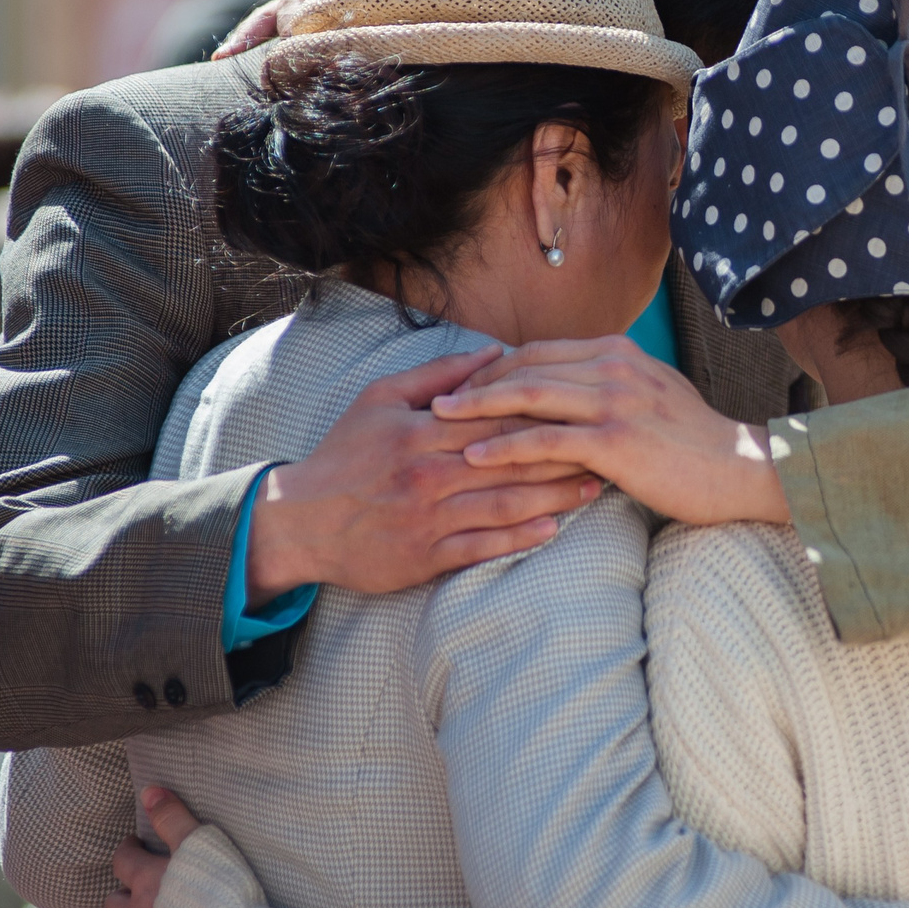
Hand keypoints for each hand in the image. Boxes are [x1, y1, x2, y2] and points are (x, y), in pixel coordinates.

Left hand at [105, 787, 203, 907]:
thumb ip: (174, 818)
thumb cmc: (220, 894)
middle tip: (139, 886)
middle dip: (123, 893)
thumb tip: (149, 791)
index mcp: (148, 882)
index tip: (135, 844)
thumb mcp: (201, 846)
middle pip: (114, 904)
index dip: (128, 849)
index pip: (124, 860)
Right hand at [247, 348, 601, 598]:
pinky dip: (520, 538)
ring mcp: (428, 518)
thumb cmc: (344, 455)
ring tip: (594, 488)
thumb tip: (494, 351)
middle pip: (511, 460)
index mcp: (420, 432)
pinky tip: (553, 528)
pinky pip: (483, 547)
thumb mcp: (379, 399)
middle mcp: (428, 474)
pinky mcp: (425, 556)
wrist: (300, 522)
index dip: (544, 413)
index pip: (496, 417)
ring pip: (505, 504)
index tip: (583, 408)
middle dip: (564, 454)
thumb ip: (437, 374)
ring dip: (555, 497)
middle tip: (608, 449)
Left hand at [430, 337, 792, 527]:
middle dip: (476, 383)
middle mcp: (612, 367)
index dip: (495, 367)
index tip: (463, 385)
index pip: (539, 352)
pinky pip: (545, 440)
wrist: (738, 468)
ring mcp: (614, 401)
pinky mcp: (615, 440)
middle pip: (525, 367)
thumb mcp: (652, 394)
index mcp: (617, 353)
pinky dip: (505, 446)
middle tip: (437, 401)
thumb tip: (568, 392)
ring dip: (478, 408)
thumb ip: (609, 386)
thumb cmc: (694, 442)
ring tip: (440, 420)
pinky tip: (475, 456)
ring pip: (529, 397)